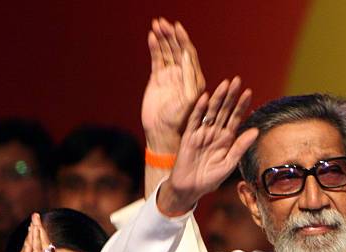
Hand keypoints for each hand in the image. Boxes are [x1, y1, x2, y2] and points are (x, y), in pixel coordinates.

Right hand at [141, 18, 204, 153]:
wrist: (163, 134)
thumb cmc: (180, 123)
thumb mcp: (190, 101)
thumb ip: (189, 78)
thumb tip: (185, 56)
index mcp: (194, 79)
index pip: (189, 55)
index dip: (184, 41)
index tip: (178, 28)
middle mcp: (183, 76)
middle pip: (178, 50)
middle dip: (172, 36)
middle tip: (164, 23)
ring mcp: (170, 77)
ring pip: (167, 52)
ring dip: (162, 38)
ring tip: (156, 24)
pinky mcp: (158, 80)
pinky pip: (157, 60)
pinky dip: (154, 48)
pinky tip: (151, 36)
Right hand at [157, 77, 258, 215]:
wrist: (190, 188)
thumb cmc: (210, 179)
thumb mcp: (229, 164)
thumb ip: (241, 147)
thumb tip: (256, 130)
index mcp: (226, 139)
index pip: (235, 118)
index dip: (241, 106)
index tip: (248, 92)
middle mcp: (214, 133)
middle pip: (224, 111)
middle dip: (230, 96)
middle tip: (237, 80)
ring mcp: (201, 133)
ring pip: (211, 112)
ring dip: (218, 98)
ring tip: (225, 84)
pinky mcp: (189, 136)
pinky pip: (194, 120)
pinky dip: (199, 109)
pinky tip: (205, 97)